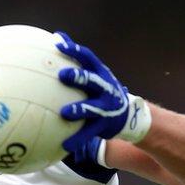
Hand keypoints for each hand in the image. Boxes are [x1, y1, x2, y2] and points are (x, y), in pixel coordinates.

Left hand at [54, 32, 151, 152]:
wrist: (128, 115)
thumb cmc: (102, 90)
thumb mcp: (95, 75)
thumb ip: (77, 62)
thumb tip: (56, 38)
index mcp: (101, 74)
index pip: (87, 58)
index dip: (74, 49)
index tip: (58, 43)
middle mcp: (105, 88)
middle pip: (92, 80)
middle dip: (79, 77)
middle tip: (62, 75)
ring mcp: (106, 107)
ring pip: (91, 108)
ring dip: (78, 109)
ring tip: (64, 112)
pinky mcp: (104, 126)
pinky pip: (89, 133)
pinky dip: (77, 139)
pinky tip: (64, 146)